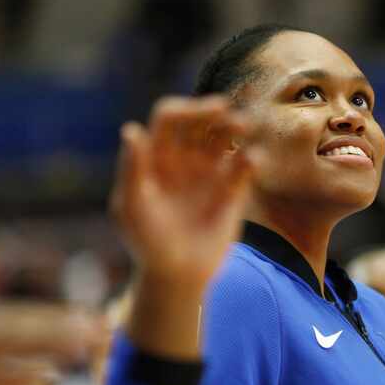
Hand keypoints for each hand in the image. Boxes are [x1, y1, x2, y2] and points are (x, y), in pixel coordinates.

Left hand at [111, 95, 257, 358]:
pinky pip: (244, 165)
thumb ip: (132, 169)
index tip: (201, 113)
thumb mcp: (132, 207)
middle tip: (228, 114)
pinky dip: (251, 158)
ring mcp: (209, 172)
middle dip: (213, 112)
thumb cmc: (146, 242)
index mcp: (156, 156)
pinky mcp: (232, 190)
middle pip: (200, 121)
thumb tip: (132, 129)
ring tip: (245, 127)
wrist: (177, 275)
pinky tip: (252, 160)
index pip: (169, 119)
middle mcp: (183, 157)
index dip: (185, 110)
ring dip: (235, 126)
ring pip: (224, 137)